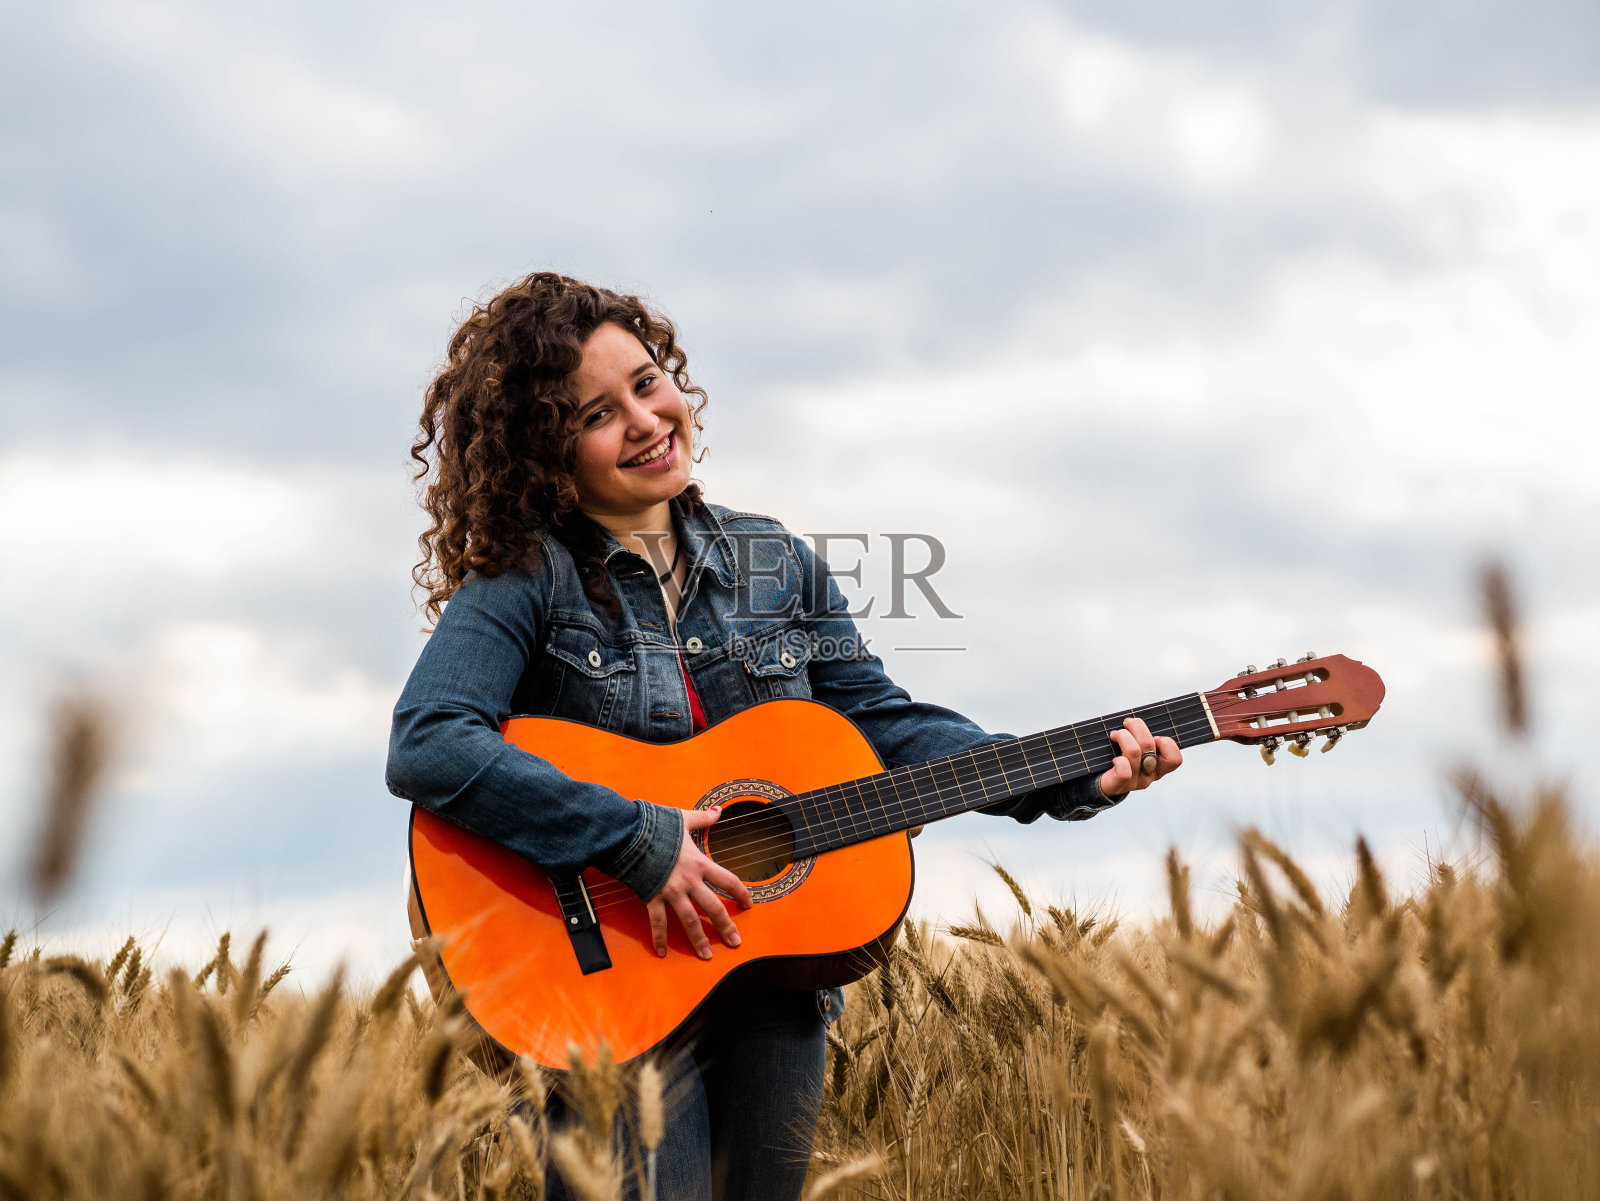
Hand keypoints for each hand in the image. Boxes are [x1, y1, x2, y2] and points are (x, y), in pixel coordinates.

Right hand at [647, 806, 753, 959]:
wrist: (628, 833)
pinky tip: (662, 952)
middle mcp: (689, 881)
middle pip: (714, 908)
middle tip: (735, 942)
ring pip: (690, 920)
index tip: (749, 904)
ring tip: (707, 956)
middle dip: (726, 927)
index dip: (741, 893)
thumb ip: (702, 818)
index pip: (728, 881)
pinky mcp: (652, 897)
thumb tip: (718, 810)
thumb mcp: (683, 818)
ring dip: (699, 940)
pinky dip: (659, 938)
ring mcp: (671, 891)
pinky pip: (657, 922)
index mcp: (699, 863)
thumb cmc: (656, 824)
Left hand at [1099, 717, 1181, 798]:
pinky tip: (1114, 757)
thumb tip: (1137, 720)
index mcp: (1159, 767)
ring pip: (1134, 751)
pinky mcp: (1119, 785)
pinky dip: (1119, 760)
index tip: (1153, 736)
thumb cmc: (1121, 757)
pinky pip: (1124, 771)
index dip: (1166, 743)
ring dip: (1123, 736)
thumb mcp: (1137, 747)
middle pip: (1149, 745)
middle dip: (1136, 726)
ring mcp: (1135, 781)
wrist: (1101, 782)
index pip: (1175, 759)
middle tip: (1126, 723)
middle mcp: (1150, 775)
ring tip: (1115, 734)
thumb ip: (1143, 737)